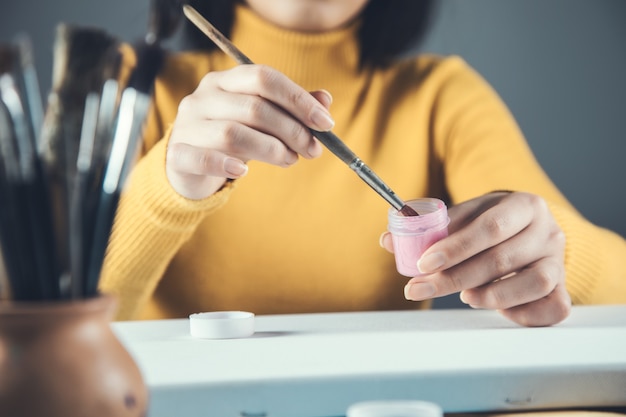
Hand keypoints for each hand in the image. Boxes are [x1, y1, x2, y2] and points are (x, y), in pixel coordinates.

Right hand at [166, 64, 333, 198]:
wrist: (187, 166)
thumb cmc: (230, 139)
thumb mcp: (260, 121)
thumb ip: (290, 109)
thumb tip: (325, 100)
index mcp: (224, 81)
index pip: (264, 78)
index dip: (298, 99)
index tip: (326, 123)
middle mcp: (203, 98)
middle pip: (254, 107)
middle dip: (292, 130)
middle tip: (313, 149)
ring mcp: (188, 126)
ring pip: (233, 134)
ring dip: (270, 149)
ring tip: (289, 160)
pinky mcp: (178, 155)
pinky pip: (203, 158)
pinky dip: (227, 165)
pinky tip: (244, 172)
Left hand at [380, 192, 570, 326]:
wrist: (531, 229)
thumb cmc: (493, 224)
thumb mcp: (467, 215)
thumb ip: (431, 228)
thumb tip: (388, 241)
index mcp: (524, 205)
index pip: (489, 228)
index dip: (454, 248)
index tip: (422, 264)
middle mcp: (548, 231)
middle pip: (501, 259)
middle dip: (453, 277)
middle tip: (420, 288)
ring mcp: (559, 261)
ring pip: (533, 284)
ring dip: (491, 296)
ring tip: (465, 296)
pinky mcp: (563, 288)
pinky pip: (554, 308)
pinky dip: (523, 314)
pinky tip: (498, 309)